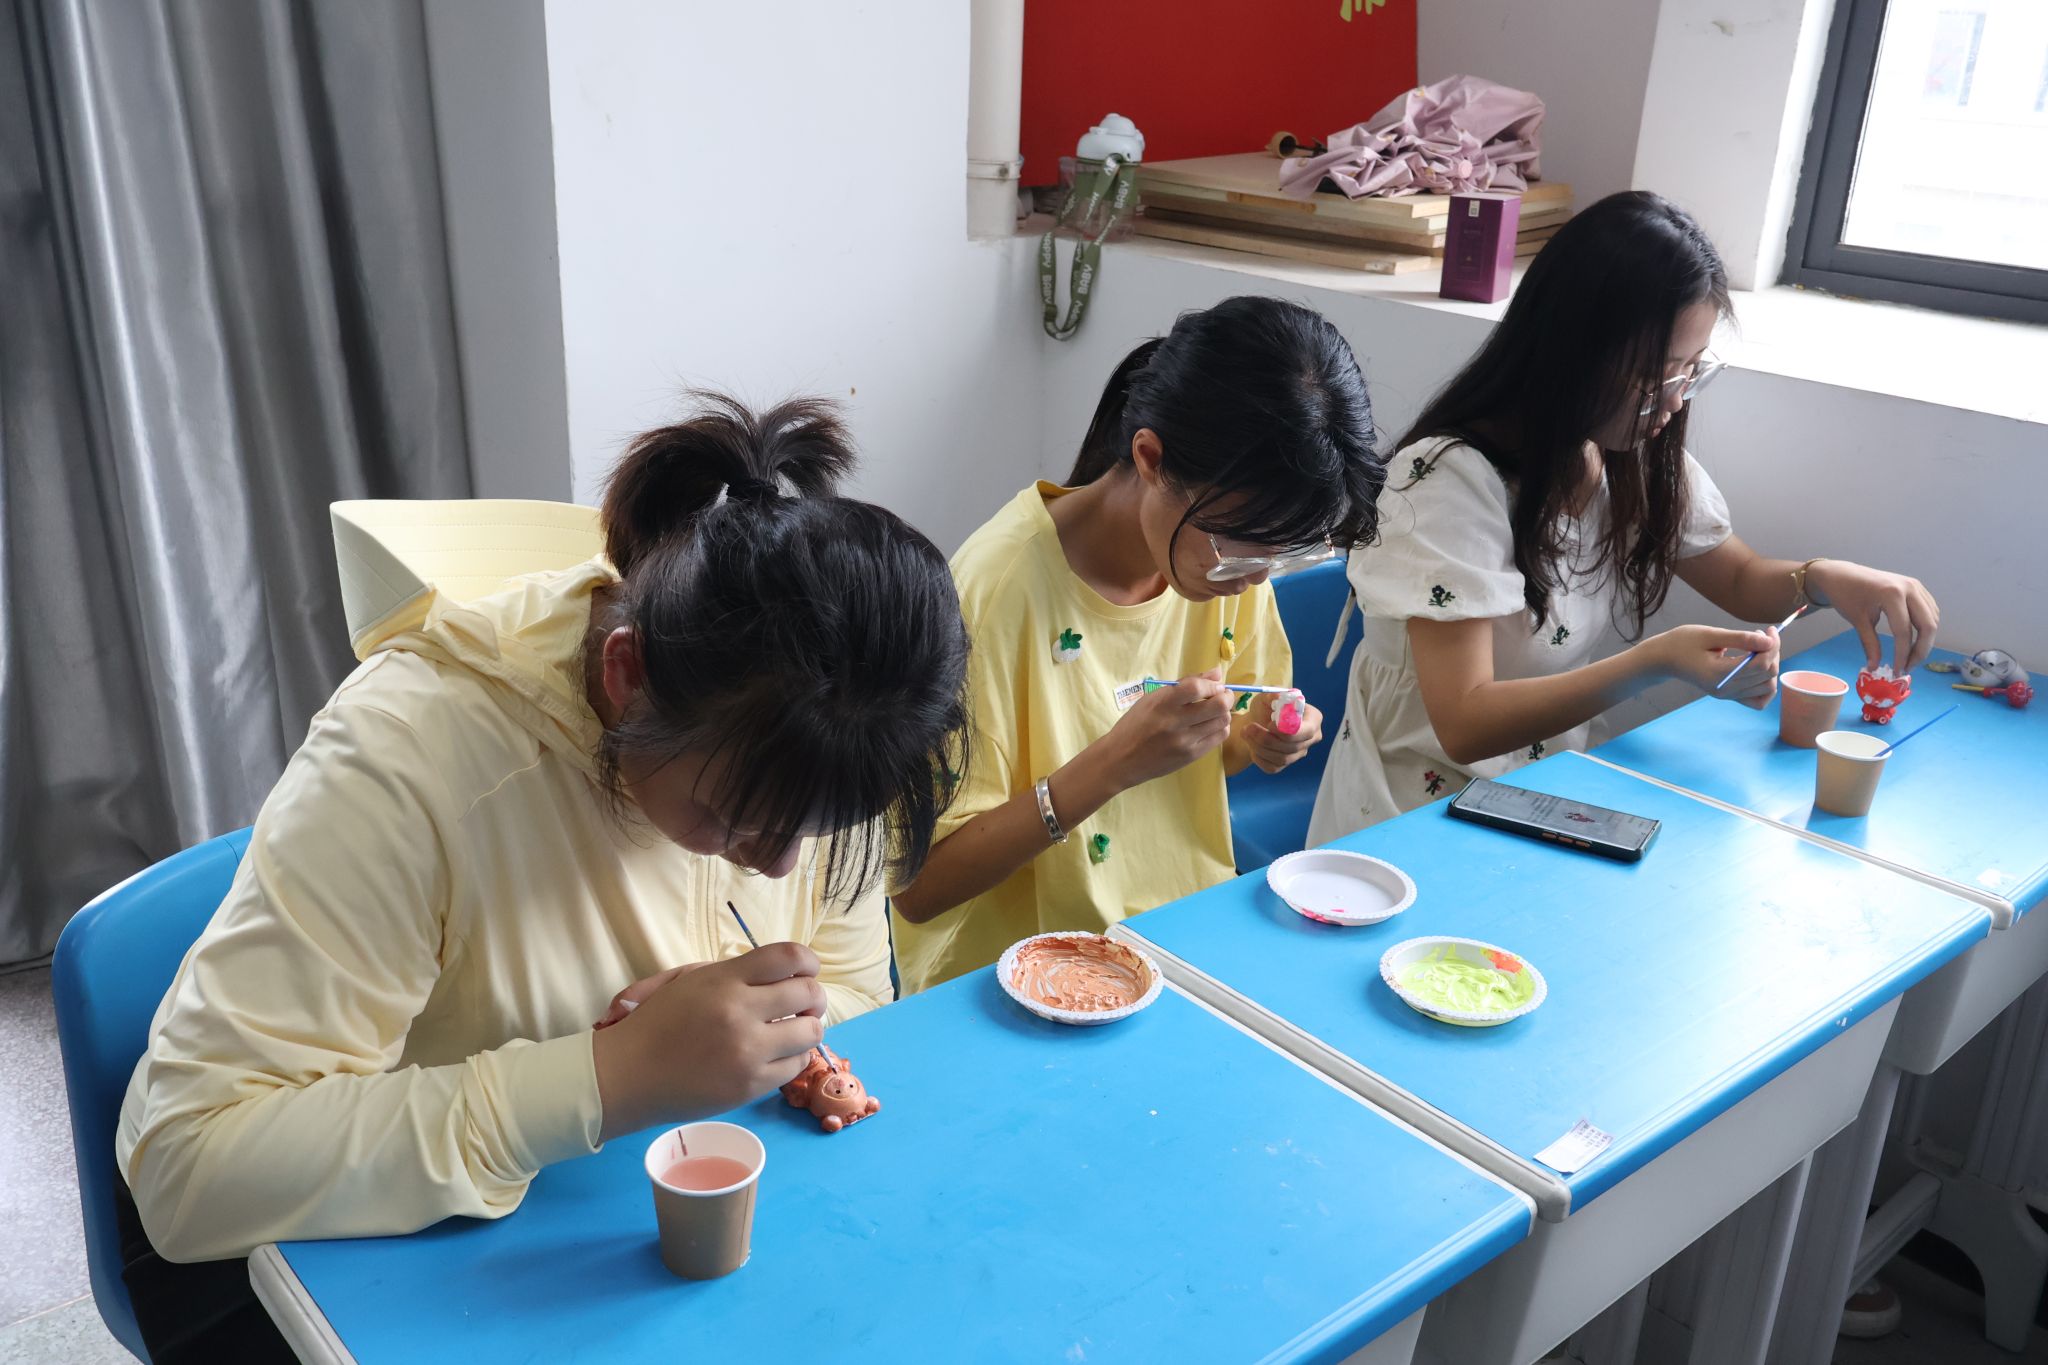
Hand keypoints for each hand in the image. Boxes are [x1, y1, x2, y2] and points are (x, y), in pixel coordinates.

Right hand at [592, 942, 824, 1140]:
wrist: (628, 1074)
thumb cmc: (656, 1022)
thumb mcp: (688, 979)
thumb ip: (735, 971)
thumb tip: (785, 973)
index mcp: (723, 980)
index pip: (790, 957)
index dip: (808, 962)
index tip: (805, 971)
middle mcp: (740, 1013)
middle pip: (809, 994)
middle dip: (812, 997)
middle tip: (801, 1004)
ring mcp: (748, 1052)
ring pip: (811, 1032)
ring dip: (806, 1028)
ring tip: (789, 1030)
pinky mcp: (751, 1086)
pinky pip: (796, 1065)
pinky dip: (792, 1057)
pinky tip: (774, 1054)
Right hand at [1096, 667, 1233, 789]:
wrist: (1121, 760)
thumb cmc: (1135, 724)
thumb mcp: (1152, 698)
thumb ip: (1185, 684)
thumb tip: (1217, 672)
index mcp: (1162, 704)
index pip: (1196, 688)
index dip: (1212, 684)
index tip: (1214, 685)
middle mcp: (1175, 722)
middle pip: (1218, 706)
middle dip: (1226, 697)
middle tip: (1222, 695)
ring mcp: (1185, 741)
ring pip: (1222, 722)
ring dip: (1224, 712)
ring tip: (1214, 711)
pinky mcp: (1191, 756)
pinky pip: (1219, 737)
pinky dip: (1220, 727)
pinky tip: (1210, 724)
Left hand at [1244, 690, 1321, 773]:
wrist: (1257, 721)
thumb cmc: (1267, 707)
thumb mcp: (1268, 696)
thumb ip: (1273, 695)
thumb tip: (1277, 698)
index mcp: (1313, 719)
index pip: (1307, 731)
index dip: (1287, 731)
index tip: (1269, 724)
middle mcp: (1311, 738)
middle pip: (1293, 746)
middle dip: (1267, 739)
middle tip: (1248, 728)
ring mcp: (1299, 753)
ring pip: (1282, 758)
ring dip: (1259, 747)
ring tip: (1245, 732)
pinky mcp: (1285, 764)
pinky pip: (1273, 767)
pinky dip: (1258, 757)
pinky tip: (1251, 745)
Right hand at [1648, 623, 1779, 709]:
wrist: (1664, 659)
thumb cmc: (1683, 643)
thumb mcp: (1710, 634)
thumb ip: (1741, 638)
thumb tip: (1769, 641)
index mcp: (1720, 674)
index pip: (1761, 664)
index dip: (1773, 645)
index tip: (1770, 629)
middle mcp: (1726, 689)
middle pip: (1767, 675)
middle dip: (1773, 653)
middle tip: (1763, 636)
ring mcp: (1727, 695)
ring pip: (1767, 688)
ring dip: (1771, 668)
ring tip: (1759, 651)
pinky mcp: (1728, 695)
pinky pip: (1758, 700)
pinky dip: (1765, 687)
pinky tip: (1759, 671)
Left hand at [1806, 560, 1938, 673]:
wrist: (1842, 574)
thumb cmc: (1846, 595)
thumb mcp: (1858, 621)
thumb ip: (1869, 644)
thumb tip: (1874, 667)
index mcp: (1892, 594)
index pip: (1904, 631)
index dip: (1902, 654)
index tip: (1897, 671)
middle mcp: (1909, 588)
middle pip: (1927, 626)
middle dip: (1920, 650)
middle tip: (1908, 667)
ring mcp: (1916, 586)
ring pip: (1932, 619)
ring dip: (1925, 640)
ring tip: (1910, 657)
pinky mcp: (1917, 588)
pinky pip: (1929, 611)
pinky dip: (1925, 627)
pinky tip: (1915, 640)